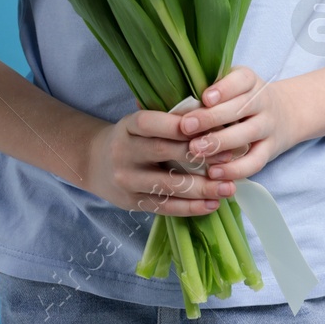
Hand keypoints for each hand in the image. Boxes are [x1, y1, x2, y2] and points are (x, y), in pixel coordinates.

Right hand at [82, 111, 243, 216]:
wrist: (94, 162)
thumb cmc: (133, 137)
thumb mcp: (143, 122)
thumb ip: (171, 119)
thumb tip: (214, 116)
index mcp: (129, 126)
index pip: (153, 122)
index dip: (180, 125)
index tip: (212, 127)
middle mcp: (124, 151)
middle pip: (163, 152)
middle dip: (199, 156)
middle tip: (230, 157)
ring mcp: (127, 180)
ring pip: (167, 184)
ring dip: (201, 188)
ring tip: (228, 188)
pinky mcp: (132, 203)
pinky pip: (165, 207)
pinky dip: (191, 207)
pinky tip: (212, 204)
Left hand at [175, 66, 298, 183]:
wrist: (286, 113)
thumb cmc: (243, 99)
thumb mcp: (232, 86)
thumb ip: (206, 89)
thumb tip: (160, 101)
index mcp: (250, 82)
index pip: (242, 80)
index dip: (224, 88)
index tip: (204, 98)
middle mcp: (262, 102)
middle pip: (241, 108)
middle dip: (212, 118)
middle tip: (185, 127)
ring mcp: (268, 126)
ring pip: (247, 134)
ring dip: (220, 143)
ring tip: (195, 150)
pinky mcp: (270, 150)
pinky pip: (255, 162)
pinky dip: (234, 169)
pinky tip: (213, 173)